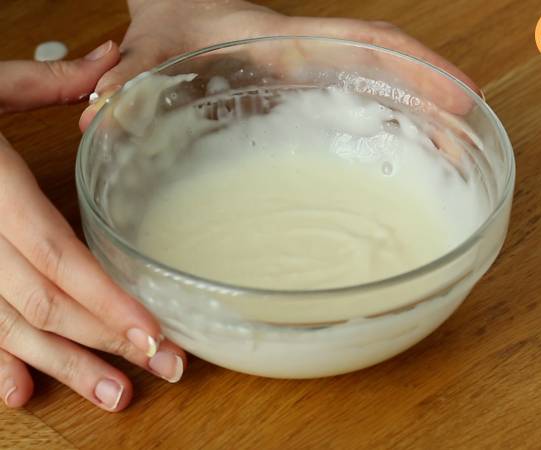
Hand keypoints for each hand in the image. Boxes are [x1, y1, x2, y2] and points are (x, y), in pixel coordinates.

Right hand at [0, 42, 185, 411]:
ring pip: (9, 327)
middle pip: (44, 302)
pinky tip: (20, 391)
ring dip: (63, 365)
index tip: (151, 331)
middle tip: (163, 367)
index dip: (104, 298)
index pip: (55, 255)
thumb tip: (110, 57)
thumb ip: (46, 82)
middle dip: (105, 340)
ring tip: (115, 395)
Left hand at [79, 0, 479, 129]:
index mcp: (286, 43)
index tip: (460, 96)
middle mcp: (309, 60)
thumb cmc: (171, 21)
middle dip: (433, 101)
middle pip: (389, 73)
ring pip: (379, 91)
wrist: (175, 10)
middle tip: (471, 141)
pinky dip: (385, 123)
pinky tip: (403, 156)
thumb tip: (98, 117)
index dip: (416, 69)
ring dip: (417, 120)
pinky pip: (354, 105)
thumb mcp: (151, 48)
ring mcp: (311, 78)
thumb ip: (127, 78)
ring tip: (455, 158)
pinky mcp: (304, 95)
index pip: (367, 46)